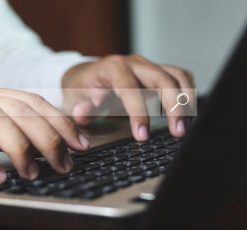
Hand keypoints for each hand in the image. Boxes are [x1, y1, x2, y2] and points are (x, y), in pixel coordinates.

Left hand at [62, 54, 194, 140]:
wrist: (88, 75)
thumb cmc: (82, 88)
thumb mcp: (74, 98)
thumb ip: (78, 106)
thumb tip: (82, 113)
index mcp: (113, 68)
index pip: (130, 89)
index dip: (138, 112)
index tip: (142, 136)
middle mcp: (134, 63)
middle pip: (162, 78)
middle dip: (173, 106)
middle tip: (177, 133)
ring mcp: (148, 65)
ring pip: (177, 76)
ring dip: (186, 100)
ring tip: (185, 127)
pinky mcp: (157, 71)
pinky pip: (180, 77)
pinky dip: (187, 93)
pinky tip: (187, 114)